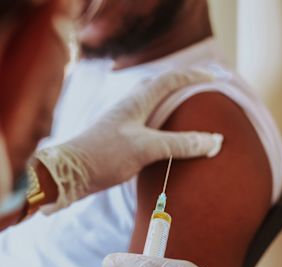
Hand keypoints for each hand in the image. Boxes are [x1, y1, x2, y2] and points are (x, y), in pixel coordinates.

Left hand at [35, 69, 222, 212]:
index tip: (212, 77)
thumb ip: (179, 144)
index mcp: (136, 102)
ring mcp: (119, 122)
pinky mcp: (114, 138)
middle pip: (156, 86)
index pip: (169, 80)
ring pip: (147, 104)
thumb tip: (215, 140)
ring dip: (166, 102)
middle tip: (198, 87)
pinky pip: (142, 121)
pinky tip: (158, 135)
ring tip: (183, 108)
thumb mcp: (146, 148)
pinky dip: (157, 121)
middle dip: (179, 84)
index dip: (192, 76)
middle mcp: (127, 107)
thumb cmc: (104, 156)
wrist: (67, 174)